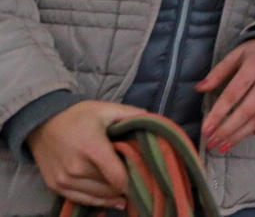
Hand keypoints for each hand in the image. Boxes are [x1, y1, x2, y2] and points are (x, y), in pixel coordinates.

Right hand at [29, 100, 147, 207]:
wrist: (42, 123)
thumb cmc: (79, 115)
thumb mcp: (107, 109)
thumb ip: (133, 115)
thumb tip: (156, 122)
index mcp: (92, 148)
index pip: (118, 177)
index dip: (134, 179)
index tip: (146, 175)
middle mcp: (76, 168)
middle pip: (110, 188)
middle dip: (126, 185)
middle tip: (138, 180)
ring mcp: (64, 180)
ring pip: (98, 197)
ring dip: (113, 194)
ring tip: (128, 190)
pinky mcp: (56, 186)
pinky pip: (82, 200)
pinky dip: (99, 201)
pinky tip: (113, 199)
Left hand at [197, 39, 254, 152]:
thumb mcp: (235, 55)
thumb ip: (218, 72)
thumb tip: (199, 88)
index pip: (234, 93)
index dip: (219, 113)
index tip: (206, 129)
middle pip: (248, 109)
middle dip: (228, 129)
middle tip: (213, 143)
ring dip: (242, 134)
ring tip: (225, 145)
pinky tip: (246, 134)